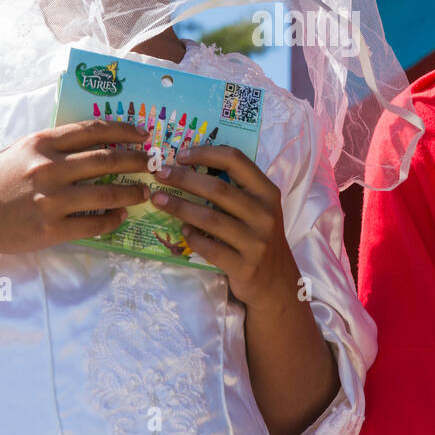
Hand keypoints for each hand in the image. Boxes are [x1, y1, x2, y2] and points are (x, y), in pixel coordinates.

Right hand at [0, 119, 152, 256]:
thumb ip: (51, 145)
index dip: (124, 131)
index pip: (93, 130)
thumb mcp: (18, 150)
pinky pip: (94, 224)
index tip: (142, 134)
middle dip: (137, 160)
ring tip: (144, 192)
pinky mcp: (51, 229)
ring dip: (132, 192)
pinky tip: (121, 216)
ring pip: (107, 193)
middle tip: (152, 163)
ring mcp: (51, 200)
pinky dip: (113, 220)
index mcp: (42, 144)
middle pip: (107, 160)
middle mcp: (49, 168)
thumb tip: (91, 139)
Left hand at [148, 145, 299, 310]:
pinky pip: (210, 248)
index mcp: (267, 192)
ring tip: (159, 200)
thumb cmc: (259, 237)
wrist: (276, 280)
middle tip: (160, 175)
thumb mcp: (259, 209)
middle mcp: (265, 214)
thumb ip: (237, 190)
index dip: (206, 153)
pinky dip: (193, 238)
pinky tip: (183, 231)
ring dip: (180, 207)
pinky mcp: (244, 266)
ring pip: (210, 218)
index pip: (235, 160)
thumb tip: (190, 168)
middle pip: (217, 188)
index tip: (181, 155)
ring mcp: (256, 242)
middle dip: (183, 179)